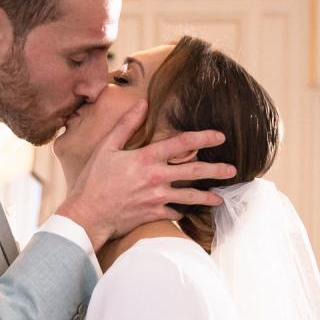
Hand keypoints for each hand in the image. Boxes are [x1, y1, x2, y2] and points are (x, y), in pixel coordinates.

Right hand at [54, 101, 236, 249]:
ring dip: (207, 197)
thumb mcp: (106, 148)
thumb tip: (142, 104)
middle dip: (215, 169)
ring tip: (220, 198)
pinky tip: (186, 211)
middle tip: (232, 170)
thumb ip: (126, 125)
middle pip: (194, 171)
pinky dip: (180, 211)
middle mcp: (156, 178)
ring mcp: (157, 198)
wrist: (87, 216)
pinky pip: (174, 212)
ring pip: (190, 195)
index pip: (181, 143)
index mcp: (146, 158)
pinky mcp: (153, 214)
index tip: (220, 136)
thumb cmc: (93, 181)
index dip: (203, 137)